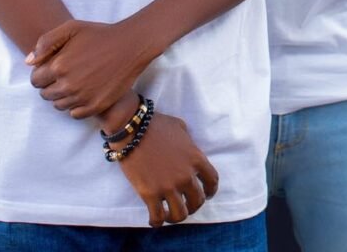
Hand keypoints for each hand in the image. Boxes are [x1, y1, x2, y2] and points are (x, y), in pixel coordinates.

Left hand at [26, 18, 155, 118]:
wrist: (131, 45)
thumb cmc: (100, 34)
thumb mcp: (72, 28)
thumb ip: (46, 42)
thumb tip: (29, 62)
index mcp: (59, 66)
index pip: (35, 80)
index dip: (42, 73)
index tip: (53, 67)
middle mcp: (68, 85)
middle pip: (46, 94)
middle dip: (51, 85)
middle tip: (67, 74)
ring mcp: (82, 97)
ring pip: (59, 105)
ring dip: (63, 96)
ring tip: (76, 81)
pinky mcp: (95, 106)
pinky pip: (74, 114)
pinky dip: (76, 106)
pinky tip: (85, 92)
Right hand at [114, 111, 218, 226]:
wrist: (133, 129)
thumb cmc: (157, 125)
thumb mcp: (181, 128)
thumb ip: (189, 143)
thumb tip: (188, 152)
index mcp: (196, 158)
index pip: (212, 181)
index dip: (211, 190)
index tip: (206, 194)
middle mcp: (185, 175)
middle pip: (198, 201)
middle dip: (194, 205)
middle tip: (186, 204)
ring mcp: (168, 186)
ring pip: (181, 214)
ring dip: (177, 216)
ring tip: (170, 214)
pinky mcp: (150, 194)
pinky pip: (157, 217)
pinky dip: (157, 222)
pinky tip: (155, 219)